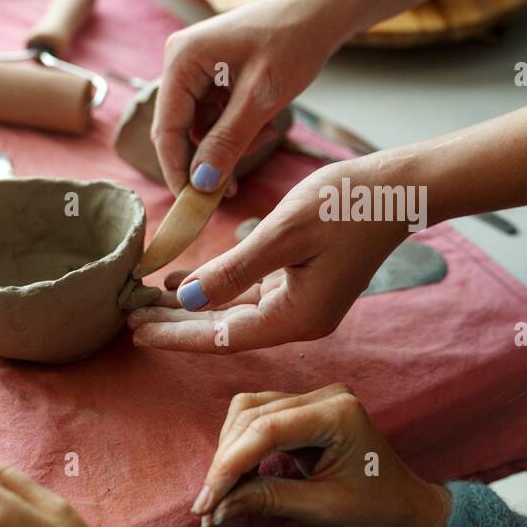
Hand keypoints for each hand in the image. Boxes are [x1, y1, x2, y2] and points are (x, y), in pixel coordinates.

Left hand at [128, 158, 410, 352]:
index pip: (223, 337)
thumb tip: (190, 299)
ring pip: (237, 313)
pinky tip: (187, 281)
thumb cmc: (345, 204)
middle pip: (227, 331)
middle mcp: (302, 319)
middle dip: (178, 324)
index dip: (176, 334)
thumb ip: (235, 269)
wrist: (398, 188)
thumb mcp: (284, 232)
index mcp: (298, 316)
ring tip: (147, 298)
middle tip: (128, 316)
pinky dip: (220, 288)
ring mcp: (306, 304)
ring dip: (195, 306)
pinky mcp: (307, 285)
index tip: (134, 330)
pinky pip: (254, 295)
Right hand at [154, 0, 341, 193]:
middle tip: (234, 187)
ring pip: (201, 127)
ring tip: (267, 135)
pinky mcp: (213, 75)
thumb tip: (201, 182)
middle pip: (181, 130)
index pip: (167, 128)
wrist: (319, 16)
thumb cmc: (293, 44)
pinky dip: (237, 129)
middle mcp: (180, 61)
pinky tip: (265, 125)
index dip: (178, 170)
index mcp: (182, 60)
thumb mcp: (260, 100)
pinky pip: (215, 115)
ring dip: (230, 143)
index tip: (193, 204)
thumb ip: (228, 141)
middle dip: (209, 158)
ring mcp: (196, 67)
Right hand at [191, 385, 451, 526]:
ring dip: (230, 452)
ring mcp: (317, 400)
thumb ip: (267, 500)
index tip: (207, 502)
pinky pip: (262, 420)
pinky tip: (235, 480)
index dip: (230, 465)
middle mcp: (326, 396)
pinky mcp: (308, 412)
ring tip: (218, 497)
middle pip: (253, 415)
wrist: (408, 508)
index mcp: (337, 414)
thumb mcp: (322, 509)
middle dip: (226, 461)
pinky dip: (243, 449)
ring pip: (251, 413)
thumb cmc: (377, 510)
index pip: (267, 429)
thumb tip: (216, 507)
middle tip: (208, 506)